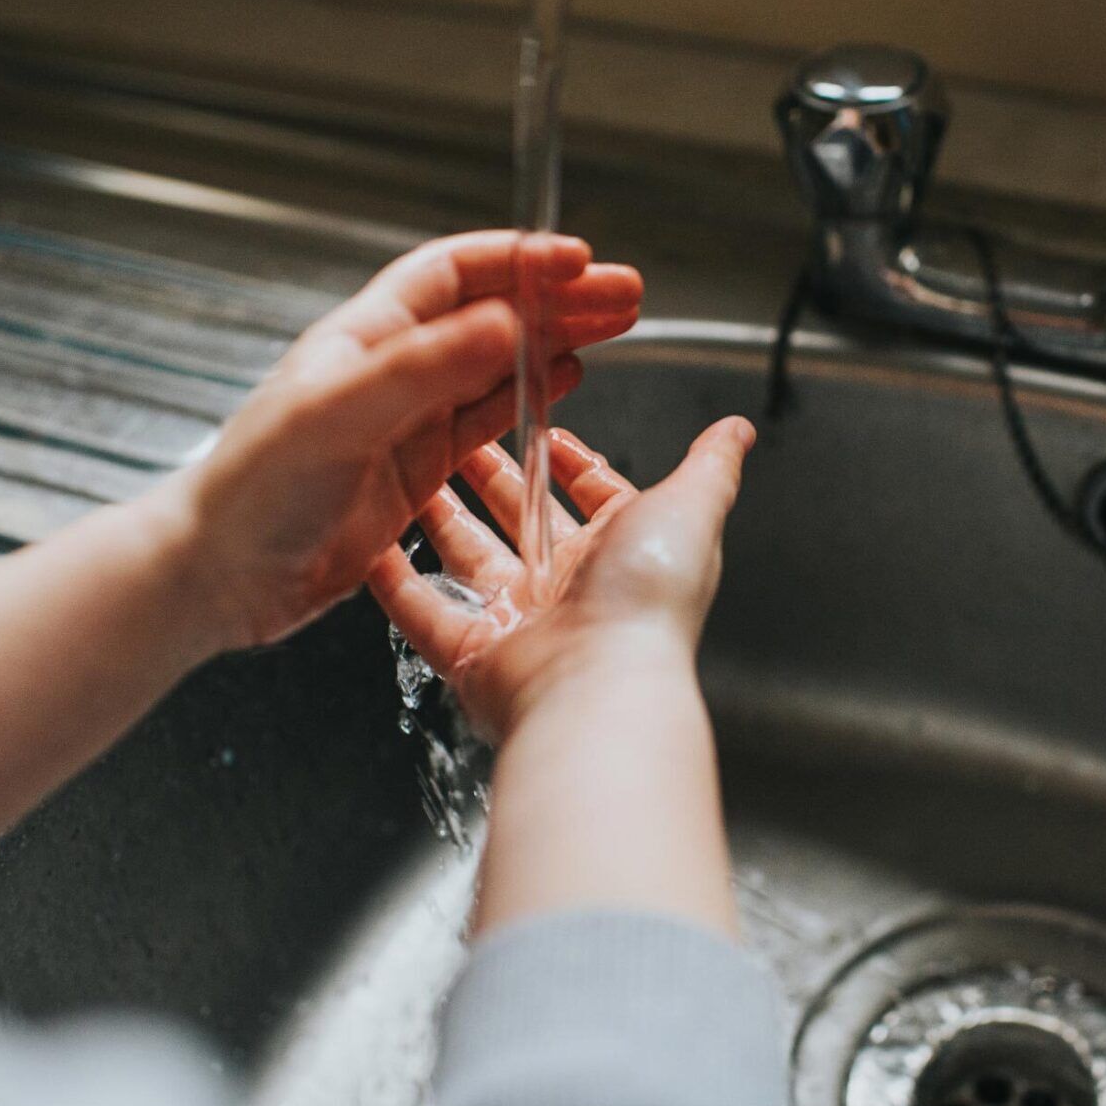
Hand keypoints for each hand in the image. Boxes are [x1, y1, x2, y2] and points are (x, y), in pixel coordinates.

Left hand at [166, 231, 641, 647]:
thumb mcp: (339, 415)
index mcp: (365, 337)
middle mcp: (389, 370)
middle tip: (624, 293)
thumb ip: (425, 368)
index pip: (456, 274)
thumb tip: (505, 322)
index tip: (577, 258)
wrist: (218, 575)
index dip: (519, 260)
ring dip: (555, 340)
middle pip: (490, 313)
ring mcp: (405, 421)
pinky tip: (564, 382)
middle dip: (559, 296)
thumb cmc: (252, 490)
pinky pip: (486, 422)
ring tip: (612, 327)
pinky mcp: (416, 471)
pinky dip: (531, 397)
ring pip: (498, 363)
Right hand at [369, 417, 755, 741]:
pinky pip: (423, 611)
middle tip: (452, 431)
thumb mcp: (690, 508)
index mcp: (623, 551)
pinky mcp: (472, 654)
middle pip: (521, 519)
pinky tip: (367, 542)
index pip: (592, 493)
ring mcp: (520, 622)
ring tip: (407, 467)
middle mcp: (572, 587)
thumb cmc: (648, 601)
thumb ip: (710, 466)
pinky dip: (394, 581)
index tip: (534, 419)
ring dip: (438, 514)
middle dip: (489, 475)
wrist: (599, 686)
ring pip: (468, 557)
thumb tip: (738, 429)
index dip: (565, 458)